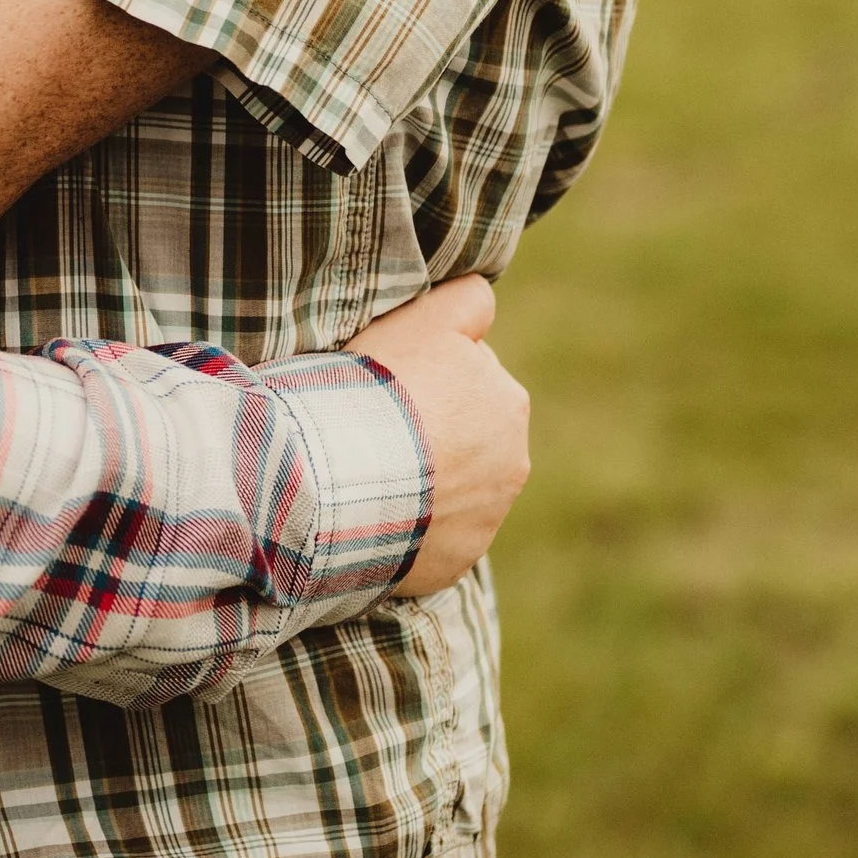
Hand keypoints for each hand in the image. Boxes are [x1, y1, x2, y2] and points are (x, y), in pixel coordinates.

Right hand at [346, 277, 529, 596]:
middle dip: (436, 435)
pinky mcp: (457, 561)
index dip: (431, 379)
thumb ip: (465, 302)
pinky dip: (411, 529)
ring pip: (456, 491)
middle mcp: (511, 460)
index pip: (474, 380)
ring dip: (426, 484)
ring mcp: (486, 517)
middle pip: (470, 439)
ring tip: (371, 477)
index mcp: (508, 400)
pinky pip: (434, 540)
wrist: (345, 477)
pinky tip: (373, 515)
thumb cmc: (380, 388)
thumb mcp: (423, 318)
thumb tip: (482, 296)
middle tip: (378, 432)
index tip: (394, 385)